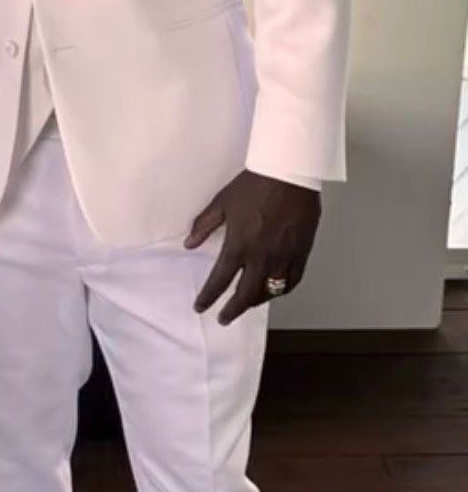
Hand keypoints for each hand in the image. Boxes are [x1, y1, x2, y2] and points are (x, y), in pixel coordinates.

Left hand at [185, 170, 320, 324]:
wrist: (289, 173)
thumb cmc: (255, 185)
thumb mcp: (221, 202)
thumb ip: (204, 226)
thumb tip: (189, 244)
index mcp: (239, 245)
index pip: (220, 281)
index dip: (209, 297)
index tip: (201, 307)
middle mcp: (262, 256)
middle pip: (246, 294)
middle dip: (233, 309)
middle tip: (224, 318)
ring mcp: (284, 256)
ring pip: (270, 291)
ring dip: (257, 301)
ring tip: (247, 304)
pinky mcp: (301, 252)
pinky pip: (293, 280)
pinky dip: (283, 289)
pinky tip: (276, 290)